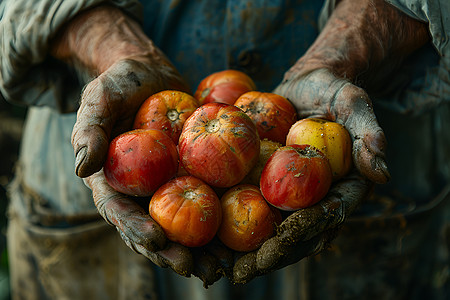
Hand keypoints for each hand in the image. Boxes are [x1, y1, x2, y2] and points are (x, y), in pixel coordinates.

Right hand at [50, 5, 226, 283]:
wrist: (150, 74)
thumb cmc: (119, 84)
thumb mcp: (99, 99)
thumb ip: (90, 130)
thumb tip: (82, 167)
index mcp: (114, 181)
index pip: (121, 212)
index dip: (136, 229)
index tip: (157, 241)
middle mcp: (141, 191)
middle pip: (155, 228)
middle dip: (172, 252)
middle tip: (195, 269)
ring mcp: (167, 185)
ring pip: (183, 224)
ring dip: (202, 249)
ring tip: (222, 268)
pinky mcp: (192, 175)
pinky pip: (207, 199)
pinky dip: (222, 220)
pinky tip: (241, 237)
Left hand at [232, 69, 381, 282]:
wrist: (305, 85)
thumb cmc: (333, 92)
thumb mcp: (353, 104)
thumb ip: (369, 134)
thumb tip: (382, 173)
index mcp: (338, 188)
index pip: (326, 215)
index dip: (308, 228)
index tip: (285, 236)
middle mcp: (311, 197)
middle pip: (294, 233)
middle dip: (272, 253)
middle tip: (246, 269)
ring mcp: (285, 194)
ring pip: (267, 228)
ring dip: (245, 251)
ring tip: (219, 267)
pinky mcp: (261, 183)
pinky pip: (244, 204)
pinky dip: (226, 222)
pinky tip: (203, 237)